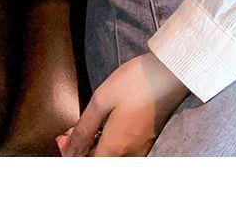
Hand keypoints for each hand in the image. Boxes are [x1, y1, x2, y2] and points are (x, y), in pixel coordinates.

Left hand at [57, 51, 189, 156]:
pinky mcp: (150, 138)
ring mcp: (143, 147)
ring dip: (96, 147)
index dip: (71, 155)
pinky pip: (124, 150)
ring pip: (112, 157)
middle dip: (82, 149)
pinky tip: (108, 125)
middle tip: (72, 131)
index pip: (86, 165)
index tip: (63, 138)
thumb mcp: (102, 99)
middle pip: (99, 162)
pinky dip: (111, 143)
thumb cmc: (136, 82)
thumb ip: (83, 128)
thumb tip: (69, 150)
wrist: (172, 71)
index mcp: (115, 147)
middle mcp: (130, 153)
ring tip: (89, 126)